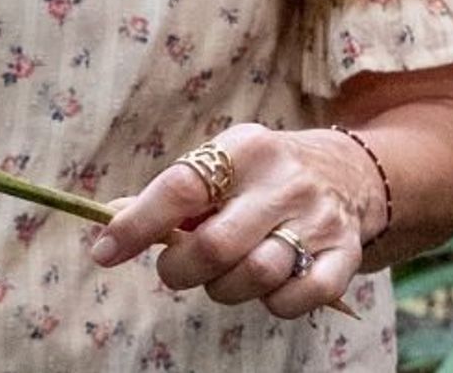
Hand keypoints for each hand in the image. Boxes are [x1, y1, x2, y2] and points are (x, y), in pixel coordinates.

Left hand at [89, 123, 380, 318]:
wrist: (348, 173)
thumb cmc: (260, 176)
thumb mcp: (220, 166)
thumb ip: (170, 195)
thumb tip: (108, 222)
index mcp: (243, 148)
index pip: (180, 188)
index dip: (137, 225)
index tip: (104, 253)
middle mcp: (283, 181)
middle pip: (215, 244)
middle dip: (180, 269)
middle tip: (175, 268)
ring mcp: (317, 219)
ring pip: (255, 275)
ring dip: (224, 289)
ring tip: (224, 274)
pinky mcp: (343, 254)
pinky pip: (297, 299)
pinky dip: (273, 304)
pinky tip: (267, 288)